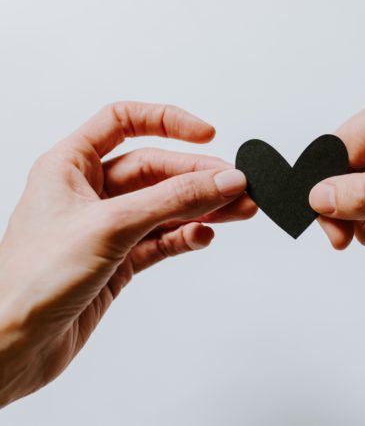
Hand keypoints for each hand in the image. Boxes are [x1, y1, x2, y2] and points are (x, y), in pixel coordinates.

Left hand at [0, 102, 256, 405]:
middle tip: (237, 186)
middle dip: (199, 177)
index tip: (207, 134)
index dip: (167, 122)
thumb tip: (222, 179)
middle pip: (156, 169)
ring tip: (239, 210)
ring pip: (165, 206)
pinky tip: (203, 236)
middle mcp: (89, 192)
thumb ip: (173, 200)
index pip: (124, 121)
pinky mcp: (119, 260)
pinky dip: (186, 236)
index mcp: (70, 165)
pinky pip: (163, 239)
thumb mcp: (111, 225)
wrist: (14, 346)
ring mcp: (107, 227)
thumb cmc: (31, 281)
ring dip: (203, 208)